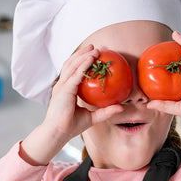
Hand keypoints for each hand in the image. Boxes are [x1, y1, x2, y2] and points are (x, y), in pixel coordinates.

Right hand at [21, 44, 123, 164]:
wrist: (58, 133)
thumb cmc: (71, 127)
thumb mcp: (92, 117)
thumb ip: (105, 111)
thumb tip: (121, 107)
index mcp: (65, 91)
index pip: (73, 72)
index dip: (82, 62)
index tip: (94, 56)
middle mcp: (62, 86)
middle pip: (71, 64)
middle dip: (82, 54)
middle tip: (95, 47)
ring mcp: (62, 86)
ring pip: (72, 65)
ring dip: (83, 55)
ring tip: (94, 49)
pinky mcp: (64, 89)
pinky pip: (76, 73)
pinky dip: (84, 64)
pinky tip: (92, 58)